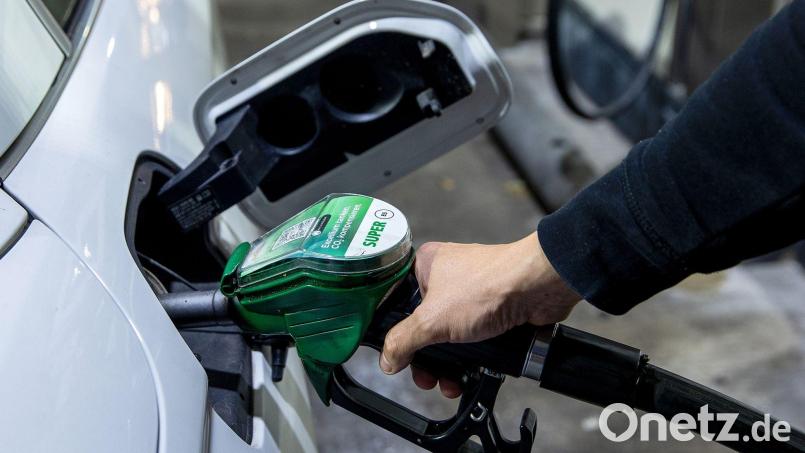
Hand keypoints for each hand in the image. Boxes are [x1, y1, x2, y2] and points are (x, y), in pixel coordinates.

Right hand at [379, 232, 579, 397]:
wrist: (538, 288)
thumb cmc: (487, 286)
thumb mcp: (433, 320)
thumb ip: (404, 341)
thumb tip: (388, 360)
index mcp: (425, 266)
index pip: (397, 302)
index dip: (395, 331)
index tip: (396, 355)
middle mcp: (447, 276)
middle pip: (423, 325)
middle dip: (425, 357)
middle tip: (426, 377)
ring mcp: (471, 294)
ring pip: (449, 336)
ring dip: (447, 364)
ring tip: (449, 382)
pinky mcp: (492, 309)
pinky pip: (471, 339)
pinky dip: (469, 359)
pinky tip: (467, 375)